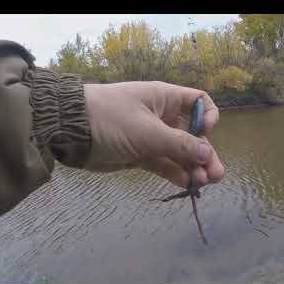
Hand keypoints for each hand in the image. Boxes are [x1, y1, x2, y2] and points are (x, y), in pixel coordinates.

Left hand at [83, 81, 224, 188]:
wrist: (67, 131)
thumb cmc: (111, 120)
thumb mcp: (148, 131)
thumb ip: (180, 145)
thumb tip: (209, 154)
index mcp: (165, 99)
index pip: (198, 101)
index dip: (208, 116)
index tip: (205, 132)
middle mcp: (162, 116)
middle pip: (193, 134)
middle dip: (206, 153)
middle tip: (216, 175)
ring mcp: (152, 137)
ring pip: (180, 153)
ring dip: (193, 167)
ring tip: (203, 184)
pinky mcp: (141, 155)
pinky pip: (164, 164)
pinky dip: (175, 173)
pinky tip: (186, 184)